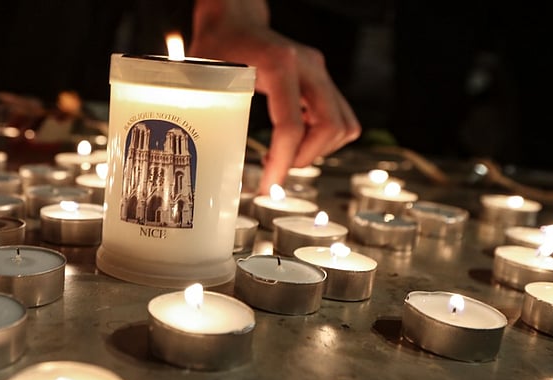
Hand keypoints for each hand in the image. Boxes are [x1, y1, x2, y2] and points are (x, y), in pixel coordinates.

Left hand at [190, 0, 360, 192]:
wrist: (235, 20)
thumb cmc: (219, 44)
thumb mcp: (209, 76)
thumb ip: (212, 110)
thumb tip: (212, 159)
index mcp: (279, 64)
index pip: (291, 125)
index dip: (282, 162)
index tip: (268, 186)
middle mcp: (307, 67)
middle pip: (330, 127)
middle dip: (305, 158)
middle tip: (277, 171)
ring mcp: (319, 72)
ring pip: (342, 125)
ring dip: (318, 150)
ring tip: (285, 155)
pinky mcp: (322, 80)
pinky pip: (339, 118)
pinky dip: (323, 138)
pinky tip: (294, 141)